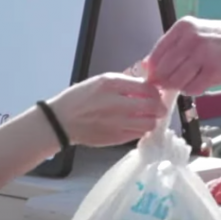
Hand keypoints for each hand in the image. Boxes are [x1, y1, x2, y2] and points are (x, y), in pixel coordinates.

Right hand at [48, 73, 167, 146]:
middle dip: (159, 106)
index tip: (156, 92)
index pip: (147, 87)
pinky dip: (140, 129)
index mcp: (111, 84)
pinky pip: (139, 134)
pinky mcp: (116, 138)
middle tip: (158, 106)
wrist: (61, 121)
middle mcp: (117, 103)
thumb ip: (125, 81)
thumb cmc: (79, 99)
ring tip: (147, 116)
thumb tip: (146, 82)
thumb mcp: (100, 80)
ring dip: (152, 119)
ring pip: (150, 124)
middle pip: (153, 106)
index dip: (156, 90)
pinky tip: (134, 124)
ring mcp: (117, 123)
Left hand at [144, 16, 220, 94]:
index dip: (153, 70)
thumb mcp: (197, 33)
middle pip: (163, 70)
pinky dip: (192, 90)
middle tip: (169, 85)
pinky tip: (200, 82)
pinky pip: (191, 88)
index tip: (155, 78)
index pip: (156, 53)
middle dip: (164, 81)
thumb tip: (148, 65)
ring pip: (175, 81)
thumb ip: (173, 47)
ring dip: (179, 86)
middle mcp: (191, 38)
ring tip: (190, 80)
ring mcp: (202, 54)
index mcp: (184, 27)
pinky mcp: (213, 70)